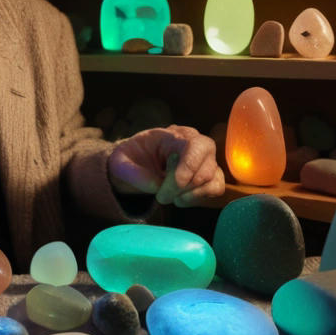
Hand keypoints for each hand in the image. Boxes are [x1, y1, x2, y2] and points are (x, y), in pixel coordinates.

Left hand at [107, 125, 224, 206]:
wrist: (136, 165)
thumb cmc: (131, 159)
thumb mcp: (120, 162)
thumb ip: (133, 172)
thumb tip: (156, 185)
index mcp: (176, 135)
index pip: (194, 147)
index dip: (187, 168)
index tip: (172, 186)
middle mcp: (197, 145)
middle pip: (206, 167)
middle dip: (183, 188)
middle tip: (161, 197)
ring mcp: (206, 160)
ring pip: (213, 180)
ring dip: (191, 195)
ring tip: (171, 198)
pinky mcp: (209, 176)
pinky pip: (216, 189)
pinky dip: (199, 198)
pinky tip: (180, 199)